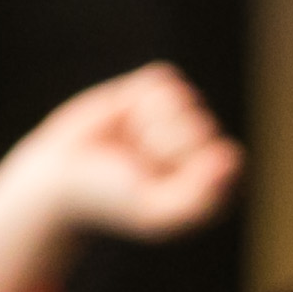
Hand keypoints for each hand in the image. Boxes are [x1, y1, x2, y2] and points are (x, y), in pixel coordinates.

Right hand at [0, 63, 242, 291]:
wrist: (60, 175)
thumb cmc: (110, 200)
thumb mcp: (155, 210)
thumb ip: (199, 196)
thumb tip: (233, 155)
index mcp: (210, 185)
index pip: (221, 158)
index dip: (185, 167)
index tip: (156, 184)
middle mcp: (201, 152)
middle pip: (200, 127)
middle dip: (164, 145)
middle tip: (137, 165)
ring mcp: (179, 120)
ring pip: (182, 101)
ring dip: (150, 123)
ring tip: (132, 145)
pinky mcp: (155, 93)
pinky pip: (165, 81)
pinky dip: (140, 98)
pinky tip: (126, 119)